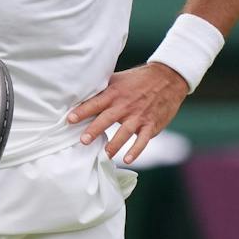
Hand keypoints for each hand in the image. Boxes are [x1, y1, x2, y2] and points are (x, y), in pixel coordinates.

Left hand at [69, 62, 190, 165]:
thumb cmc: (138, 79)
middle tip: (83, 141)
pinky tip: (128, 159)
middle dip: (95, 130)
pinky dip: (136, 150)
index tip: (70, 119)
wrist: (168, 79)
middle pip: (107, 119)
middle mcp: (126, 105)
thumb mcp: (118, 79)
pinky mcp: (151, 125)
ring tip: (105, 155)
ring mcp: (139, 116)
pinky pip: (143, 140)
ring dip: (114, 144)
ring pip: (125, 132)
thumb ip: (102, 88)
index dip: (83, 111)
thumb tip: (80, 93)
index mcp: (115, 93)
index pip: (96, 103)